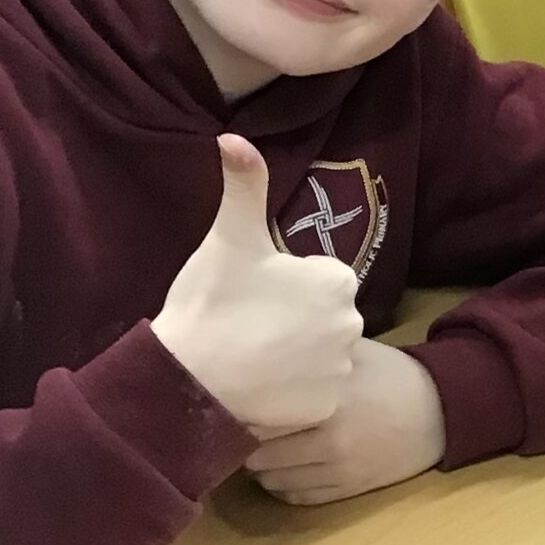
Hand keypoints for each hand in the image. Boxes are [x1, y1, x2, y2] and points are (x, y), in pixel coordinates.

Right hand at [152, 135, 363, 433]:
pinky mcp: (328, 407)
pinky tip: (259, 385)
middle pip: (321, 316)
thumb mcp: (230, 238)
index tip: (251, 294)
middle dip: (291, 319)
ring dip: (292, 355)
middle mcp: (353, 324)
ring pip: (317, 354)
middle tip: (247, 324)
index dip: (282, 284)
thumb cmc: (211, 302)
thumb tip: (234, 137)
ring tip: (250, 354)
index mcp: (337, 280)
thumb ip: (244, 186)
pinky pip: (313, 393)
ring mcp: (342, 369)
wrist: (191, 377)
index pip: (317, 278)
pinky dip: (291, 391)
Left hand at [245, 339, 445, 505]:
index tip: (233, 402)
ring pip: (274, 481)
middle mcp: (331, 439)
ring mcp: (341, 469)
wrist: (442, 413)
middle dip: (244, 443)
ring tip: (261, 450)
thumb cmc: (393, 376)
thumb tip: (264, 346)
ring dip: (260, 469)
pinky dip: (282, 488)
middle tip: (241, 428)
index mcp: (329, 401)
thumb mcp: (355, 353)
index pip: (261, 417)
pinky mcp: (351, 489)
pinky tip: (283, 470)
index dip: (239, 412)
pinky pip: (298, 498)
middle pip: (259, 454)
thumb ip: (314, 352)